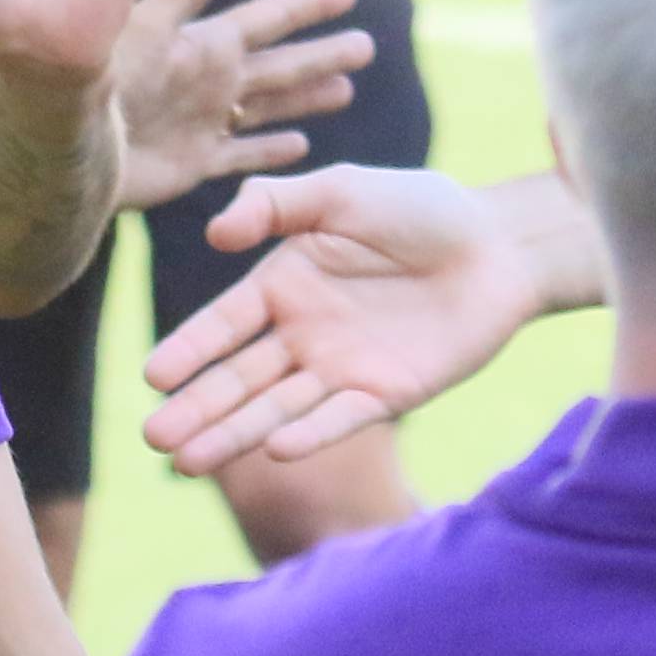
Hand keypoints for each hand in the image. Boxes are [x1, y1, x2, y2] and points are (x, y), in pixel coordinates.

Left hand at [108, 0, 371, 213]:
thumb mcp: (150, 22)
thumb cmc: (102, 77)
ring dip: (306, 98)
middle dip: (322, 53)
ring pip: (270, 107)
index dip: (308, 5)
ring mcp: (204, 121)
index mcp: (205, 44)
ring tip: (345, 90)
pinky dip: (271, 152)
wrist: (65, 142)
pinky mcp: (194, 162)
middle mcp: (211, 80)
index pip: (269, 18)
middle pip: (281, 63)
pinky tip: (301, 146)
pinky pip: (243, 156)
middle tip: (368, 45)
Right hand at [135, 165, 546, 475]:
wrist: (502, 244)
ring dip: (234, 436)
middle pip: (238, 380)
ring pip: (276, 409)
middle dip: (196, 410)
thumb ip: (276, 204)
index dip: (189, 351)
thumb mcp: (341, 192)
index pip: (223, 326)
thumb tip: (216, 233)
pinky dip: (311, 435)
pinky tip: (276, 449)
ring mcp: (342, 369)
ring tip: (187, 463)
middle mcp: (303, 335)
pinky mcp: (387, 395)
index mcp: (283, 286)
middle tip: (153, 439)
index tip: (153, 378)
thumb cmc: (421, 208)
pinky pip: (342, 419)